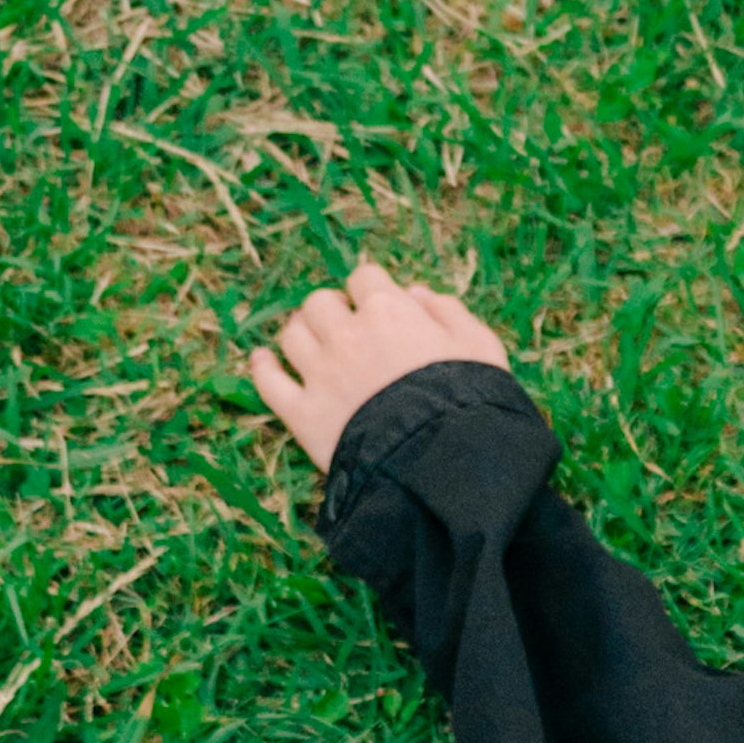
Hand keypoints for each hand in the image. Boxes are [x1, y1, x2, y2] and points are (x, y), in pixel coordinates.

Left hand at [248, 260, 514, 475]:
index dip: (372, 292)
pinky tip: (263, 361)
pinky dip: (263, 368)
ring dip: (302, 334)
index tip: (380, 307)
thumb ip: (446, 311)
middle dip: (333, 311)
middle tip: (347, 329)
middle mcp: (346, 335)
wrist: (447, 464)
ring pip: (291, 335)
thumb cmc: (472, 402)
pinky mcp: (303, 415)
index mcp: (389, 311)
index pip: (365, 279)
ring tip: (315, 346)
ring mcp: (320, 375)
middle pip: (320, 302)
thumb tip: (414, 293)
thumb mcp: (480, 346)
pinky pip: (268, 383)